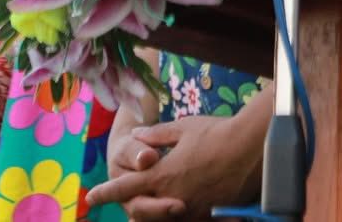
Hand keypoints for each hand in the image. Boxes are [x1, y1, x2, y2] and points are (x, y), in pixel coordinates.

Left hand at [87, 114, 259, 220]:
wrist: (251, 147)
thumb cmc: (216, 132)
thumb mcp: (183, 128)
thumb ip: (156, 136)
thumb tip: (136, 135)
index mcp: (161, 174)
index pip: (125, 187)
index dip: (106, 192)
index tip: (91, 197)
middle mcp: (172, 195)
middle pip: (141, 211)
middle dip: (132, 209)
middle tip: (126, 211)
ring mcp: (191, 208)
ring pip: (164, 220)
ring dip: (155, 216)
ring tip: (152, 212)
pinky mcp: (209, 213)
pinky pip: (188, 221)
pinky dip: (181, 218)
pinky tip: (182, 211)